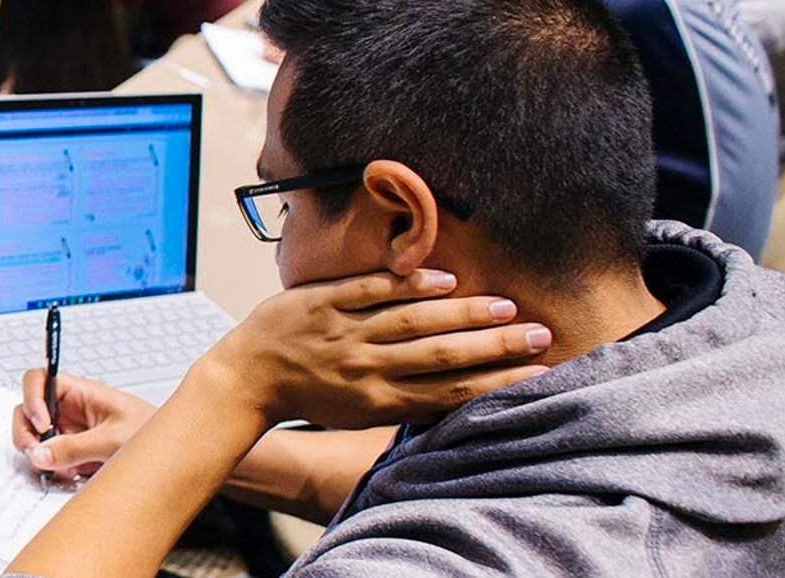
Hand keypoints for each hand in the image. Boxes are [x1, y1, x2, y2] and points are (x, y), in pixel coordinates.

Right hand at [10, 371, 154, 482]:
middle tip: (38, 454)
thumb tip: (40, 454)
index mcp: (81, 392)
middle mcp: (70, 408)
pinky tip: (71, 473)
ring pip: (35, 436)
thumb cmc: (152, 434)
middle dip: (27, 433)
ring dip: (39, 453)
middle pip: (28, 410)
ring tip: (61, 467)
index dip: (32, 398)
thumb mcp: (113, 441)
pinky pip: (49, 457)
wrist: (172, 458)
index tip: (42, 424)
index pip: (40, 380)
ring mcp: (68, 430)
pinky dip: (52, 468)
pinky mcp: (71, 451)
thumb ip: (75, 448)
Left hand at [198, 269, 551, 429]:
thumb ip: (407, 402)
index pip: (448, 391)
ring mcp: (343, 333)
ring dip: (464, 312)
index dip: (495, 382)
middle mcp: (366, 369)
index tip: (536, 372)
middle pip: (441, 355)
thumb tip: (462, 392)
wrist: (246, 379)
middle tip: (538, 334)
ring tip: (506, 306)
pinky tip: (446, 280)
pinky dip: (409, 284)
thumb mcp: (360, 412)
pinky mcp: (321, 302)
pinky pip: (370, 289)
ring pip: (412, 320)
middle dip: (494, 346)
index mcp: (378, 401)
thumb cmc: (311, 396)